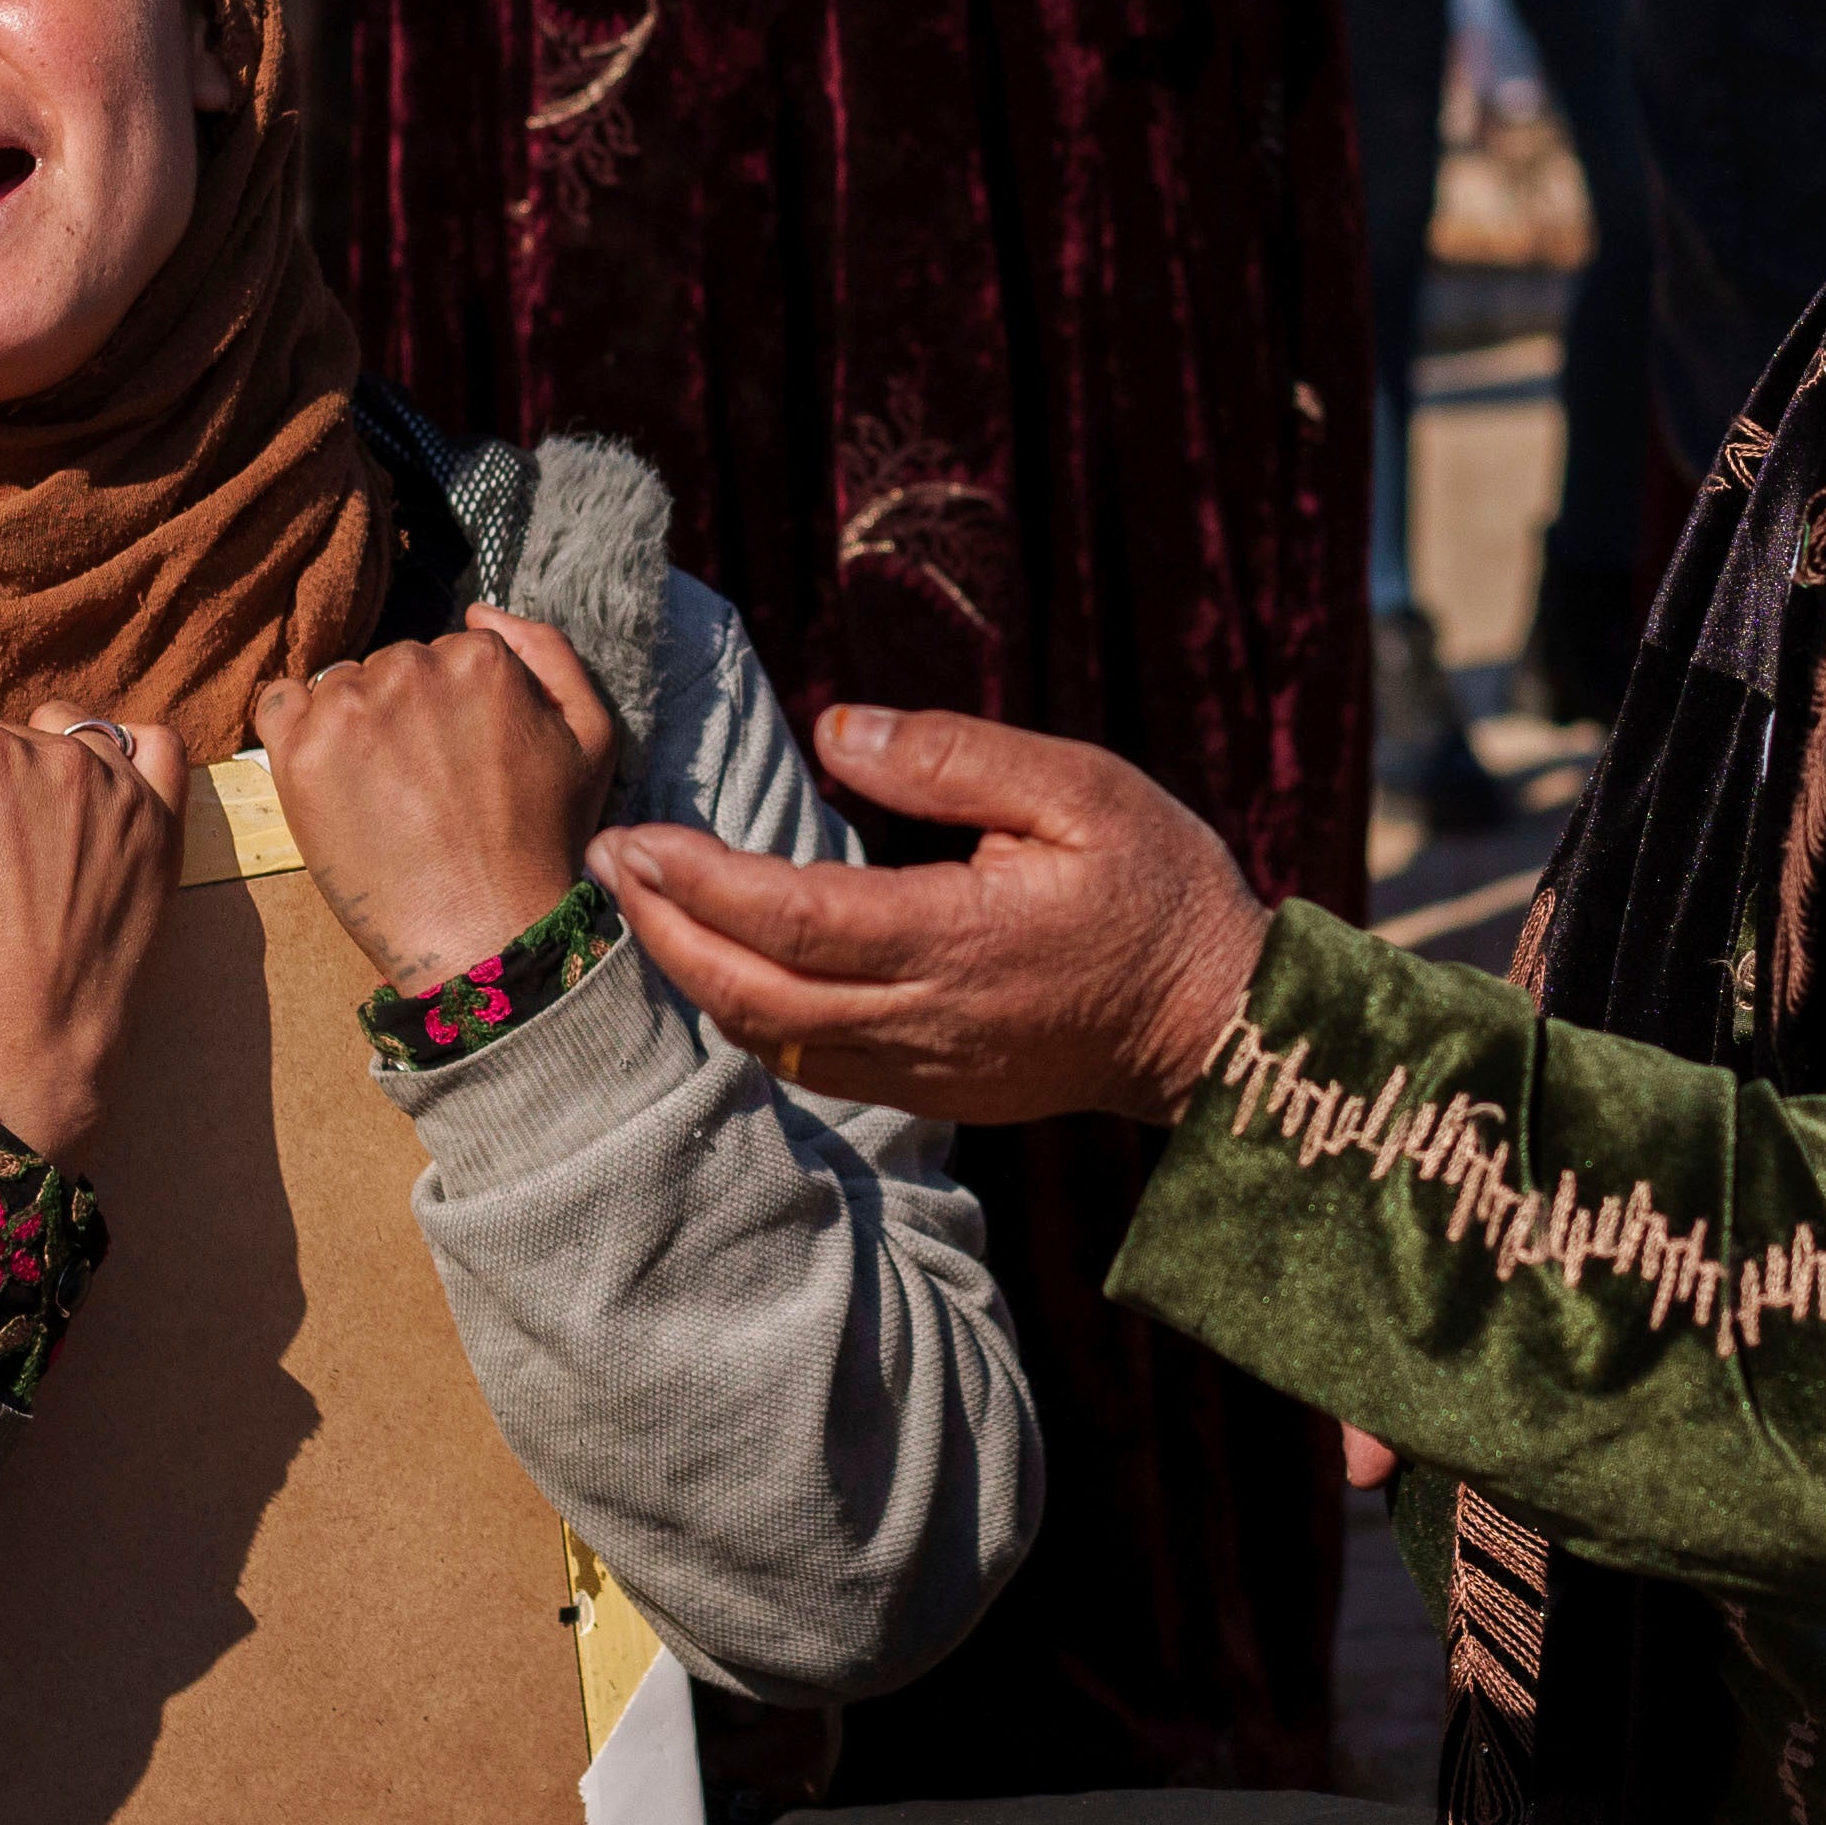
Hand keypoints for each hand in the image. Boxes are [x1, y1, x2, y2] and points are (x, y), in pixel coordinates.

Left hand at [258, 605, 624, 992]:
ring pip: (339, 685)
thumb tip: (480, 610)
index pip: (448, 655)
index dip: (454, 709)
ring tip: (383, 792)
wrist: (483, 932)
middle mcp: (411, 668)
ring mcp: (349, 707)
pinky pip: (277, 705)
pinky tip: (327, 774)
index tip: (460, 760)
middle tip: (424, 785)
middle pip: (392, 666)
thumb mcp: (592, 736)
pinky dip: (293, 729)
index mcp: (479, 657)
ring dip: (354, 723)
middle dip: (403, 712)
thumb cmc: (540, 843)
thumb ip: (548, 651)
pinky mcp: (300, 752)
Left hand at [599, 701, 1267, 1129]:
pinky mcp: (929, 1093)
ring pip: (768, 1039)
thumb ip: (957, 758)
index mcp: (962, 939)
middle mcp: (928, 1018)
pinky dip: (747, 1014)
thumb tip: (839, 731)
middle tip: (607, 862)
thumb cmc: (1160, 890)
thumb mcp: (1084, 788)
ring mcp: (924, 1067)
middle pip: (752, 994)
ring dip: (694, 975)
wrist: (1218, 1026)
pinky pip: (809, 1063)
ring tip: (645, 904)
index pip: (796, 919)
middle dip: (664, 930)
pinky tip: (721, 963)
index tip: (636, 835)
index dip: (700, 882)